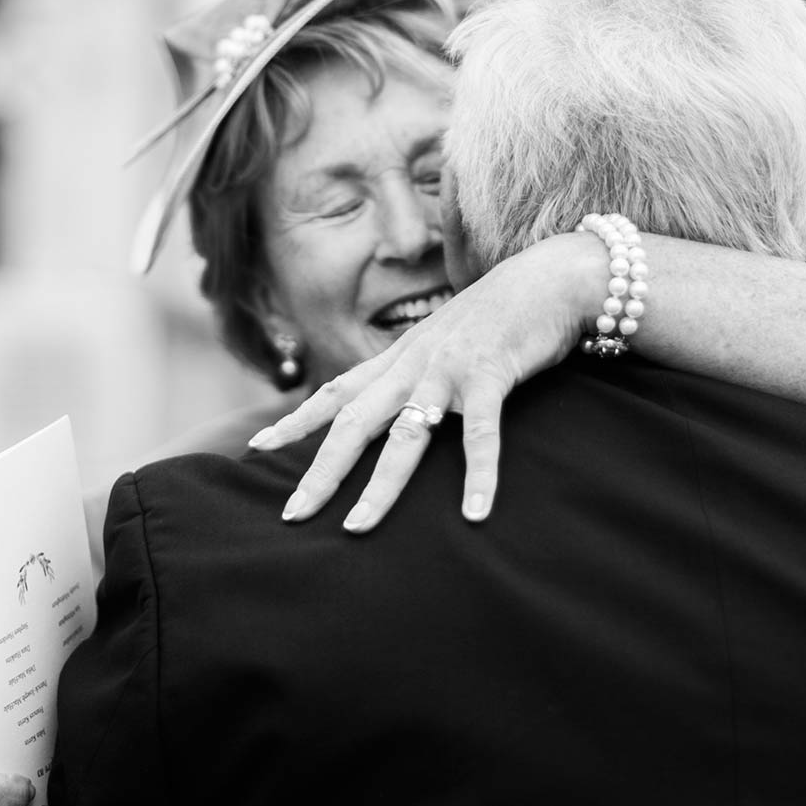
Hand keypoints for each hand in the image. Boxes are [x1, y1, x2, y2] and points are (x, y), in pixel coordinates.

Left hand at [251, 232, 604, 531]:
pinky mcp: (490, 373)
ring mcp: (449, 369)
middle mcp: (413, 363)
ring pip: (405, 435)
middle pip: (355, 423)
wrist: (548, 278)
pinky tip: (474, 513)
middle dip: (321, 470)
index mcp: (400, 358)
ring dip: (380, 485)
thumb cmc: (499, 317)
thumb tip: (402, 410)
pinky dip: (478, 474)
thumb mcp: (445, 343)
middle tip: (292, 514)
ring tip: (357, 527)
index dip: (296, 420)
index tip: (257, 447)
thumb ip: (418, 374)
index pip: (336, 391)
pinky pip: (481, 433)